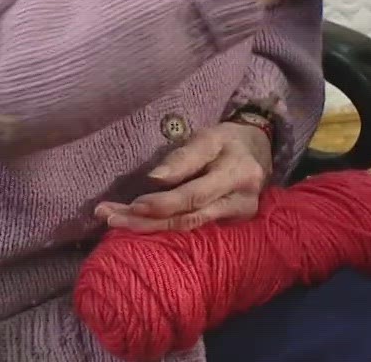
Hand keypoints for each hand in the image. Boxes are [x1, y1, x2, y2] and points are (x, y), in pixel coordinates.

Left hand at [95, 121, 272, 232]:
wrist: (259, 152)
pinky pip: (196, 233)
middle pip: (190, 218)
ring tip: (115, 222)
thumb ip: (183, 158)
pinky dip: (165, 231)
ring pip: (190, 229)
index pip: (196, 194)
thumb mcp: (208, 137)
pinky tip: (139, 228)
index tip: (133, 205)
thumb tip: (154, 179)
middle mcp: (242, 201)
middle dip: (148, 221)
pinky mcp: (234, 229)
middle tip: (111, 218)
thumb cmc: (228, 142)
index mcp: (237, 173)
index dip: (164, 203)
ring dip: (151, 228)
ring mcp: (240, 219)